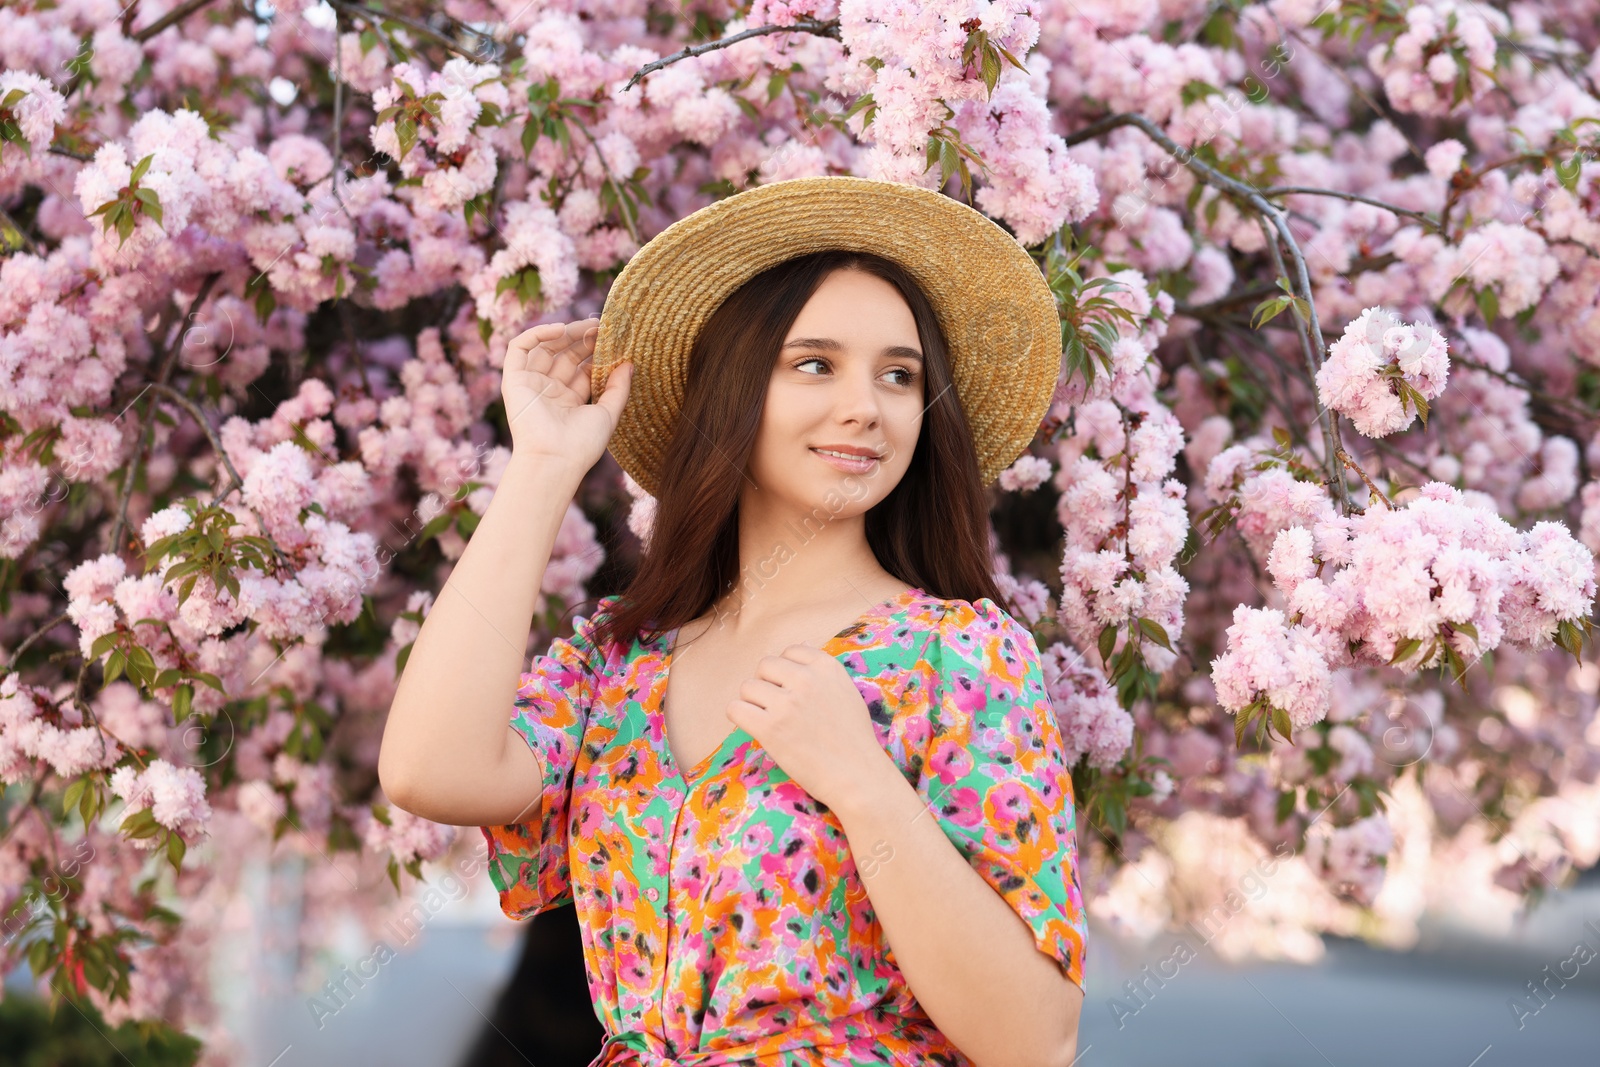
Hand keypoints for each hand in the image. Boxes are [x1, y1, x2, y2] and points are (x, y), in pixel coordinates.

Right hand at [501, 318, 633, 471]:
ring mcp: (531, 384)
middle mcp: (549, 391)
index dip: (596, 353)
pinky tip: (560, 329)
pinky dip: (536, 334)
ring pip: (545, 348)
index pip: (582, 369)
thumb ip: (619, 388)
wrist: (554, 459)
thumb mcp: (608, 414)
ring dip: (565, 333)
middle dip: (583, 340)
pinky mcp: (513, 380)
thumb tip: (629, 363)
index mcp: (569, 401)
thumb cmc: (582, 444)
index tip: (614, 340)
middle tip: (603, 327)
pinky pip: (519, 349)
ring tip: (588, 326)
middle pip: (565, 356)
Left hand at [724, 645, 895, 810]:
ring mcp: (787, 703)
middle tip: (777, 708)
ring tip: (769, 721)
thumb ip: (821, 670)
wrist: (857, 776)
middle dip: (767, 684)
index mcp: (826, 666)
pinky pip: (735, 708)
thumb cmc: (853, 738)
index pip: (789, 651)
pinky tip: (755, 728)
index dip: (786, 673)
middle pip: (764, 665)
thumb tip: (801, 643)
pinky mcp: (769, 728)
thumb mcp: (845, 691)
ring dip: (753, 702)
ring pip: (747, 687)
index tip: (793, 692)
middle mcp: (806, 679)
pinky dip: (740, 717)